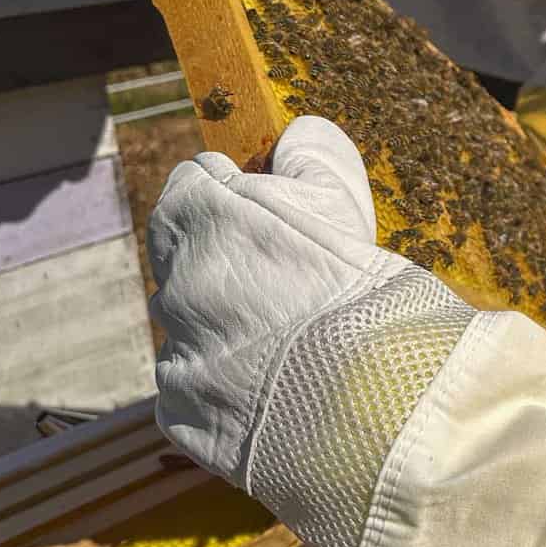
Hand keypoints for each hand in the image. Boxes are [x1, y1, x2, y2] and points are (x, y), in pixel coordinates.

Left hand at [147, 116, 411, 485]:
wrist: (374, 403)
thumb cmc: (363, 293)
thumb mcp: (344, 206)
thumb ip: (313, 158)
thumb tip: (299, 134)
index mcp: (201, 217)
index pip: (192, 184)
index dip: (233, 196)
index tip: (267, 214)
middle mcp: (172, 282)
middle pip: (186, 257)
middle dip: (226, 264)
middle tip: (287, 283)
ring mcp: (174, 352)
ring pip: (190, 326)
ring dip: (225, 328)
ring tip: (292, 346)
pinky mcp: (182, 412)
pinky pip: (194, 388)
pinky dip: (225, 386)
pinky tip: (277, 390)